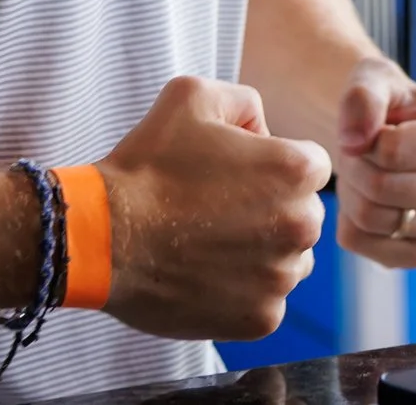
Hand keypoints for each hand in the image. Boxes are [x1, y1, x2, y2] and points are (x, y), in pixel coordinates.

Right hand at [97, 76, 331, 341]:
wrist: (104, 238)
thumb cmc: (146, 165)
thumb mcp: (192, 95)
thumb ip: (243, 101)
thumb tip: (264, 128)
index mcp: (296, 171)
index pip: (311, 166)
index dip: (274, 165)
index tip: (236, 174)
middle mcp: (302, 225)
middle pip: (304, 214)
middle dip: (273, 209)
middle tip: (219, 210)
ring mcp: (281, 276)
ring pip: (291, 260)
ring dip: (263, 252)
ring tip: (211, 244)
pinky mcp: (261, 318)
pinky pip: (267, 301)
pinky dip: (242, 292)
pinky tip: (205, 275)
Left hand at [331, 57, 415, 268]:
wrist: (391, 136)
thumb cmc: (390, 103)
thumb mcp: (376, 79)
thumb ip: (363, 96)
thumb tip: (355, 141)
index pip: (393, 152)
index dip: (364, 138)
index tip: (371, 128)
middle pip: (381, 188)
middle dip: (355, 165)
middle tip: (359, 151)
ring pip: (370, 218)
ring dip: (351, 191)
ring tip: (364, 171)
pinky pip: (362, 244)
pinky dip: (349, 220)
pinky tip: (365, 197)